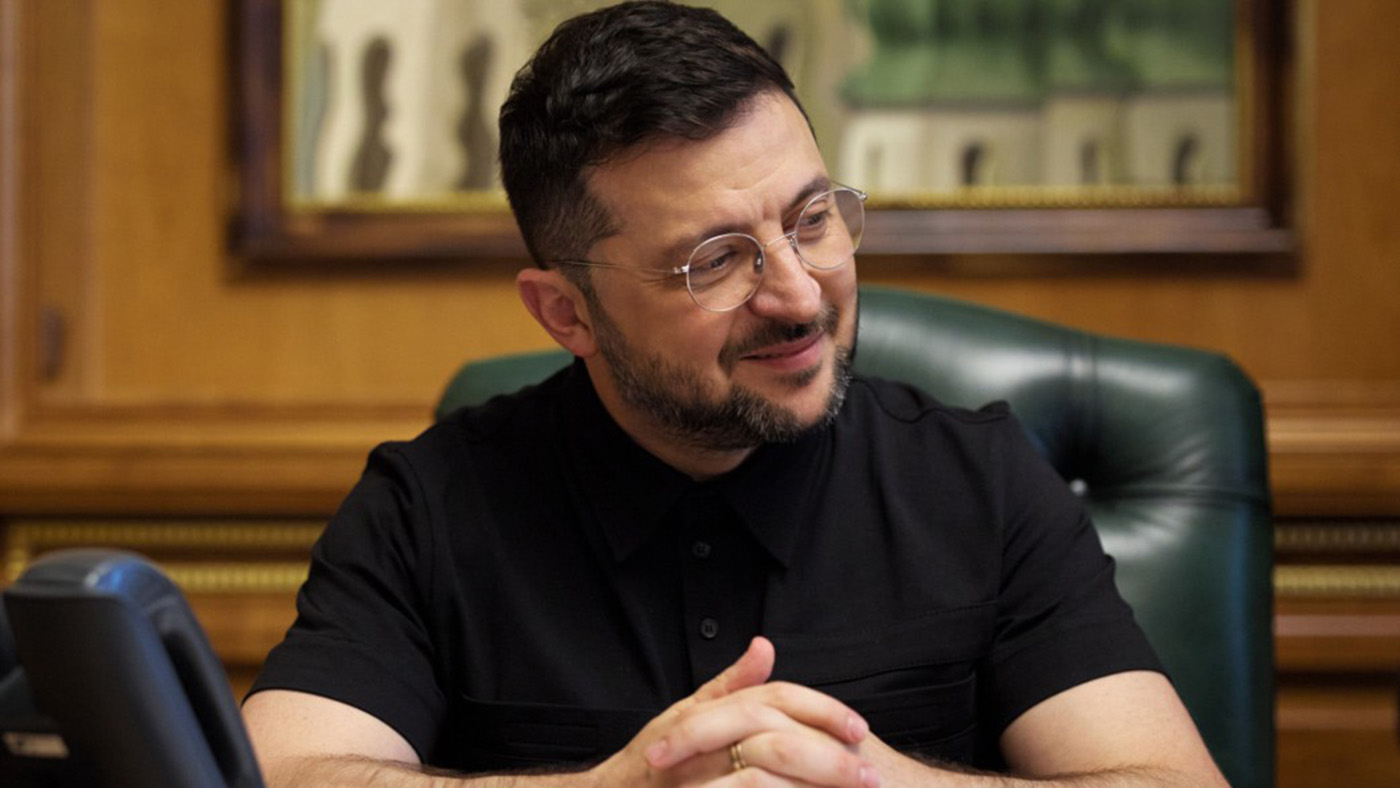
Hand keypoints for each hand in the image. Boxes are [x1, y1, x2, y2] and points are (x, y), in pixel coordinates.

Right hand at [586, 637, 879, 786]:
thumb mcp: (688, 715)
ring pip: (762, 785)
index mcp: (707, 716)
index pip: (774, 701)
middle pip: (777, 744)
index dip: (821, 713)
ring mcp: (700, 781)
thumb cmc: (650, 764)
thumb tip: (764, 645)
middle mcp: (702, 746)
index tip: (859, 730)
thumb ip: (731, 685)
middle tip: (871, 777)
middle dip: (829, 762)